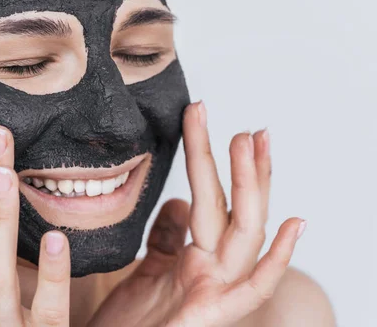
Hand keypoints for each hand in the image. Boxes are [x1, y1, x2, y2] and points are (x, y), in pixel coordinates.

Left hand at [88, 101, 305, 326]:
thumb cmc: (128, 323)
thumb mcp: (145, 269)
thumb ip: (166, 237)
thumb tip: (180, 200)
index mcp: (194, 258)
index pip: (210, 199)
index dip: (212, 160)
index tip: (204, 118)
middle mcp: (210, 270)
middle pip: (231, 207)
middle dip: (239, 164)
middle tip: (243, 122)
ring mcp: (214, 291)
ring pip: (243, 232)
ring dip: (251, 186)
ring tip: (250, 142)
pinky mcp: (211, 316)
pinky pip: (251, 289)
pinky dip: (276, 260)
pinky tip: (295, 225)